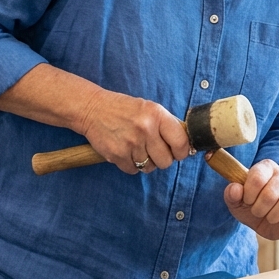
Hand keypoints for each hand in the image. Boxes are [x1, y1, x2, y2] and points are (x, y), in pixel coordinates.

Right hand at [75, 90, 191, 174]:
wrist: (93, 109)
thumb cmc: (124, 109)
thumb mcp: (149, 108)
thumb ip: (167, 125)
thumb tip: (186, 145)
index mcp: (157, 115)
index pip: (181, 142)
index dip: (181, 151)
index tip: (178, 152)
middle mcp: (145, 129)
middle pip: (166, 161)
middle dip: (162, 159)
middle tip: (154, 150)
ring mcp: (131, 143)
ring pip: (149, 168)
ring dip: (145, 162)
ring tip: (137, 148)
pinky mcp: (117, 155)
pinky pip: (133, 170)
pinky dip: (131, 164)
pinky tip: (126, 151)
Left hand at [220, 158, 278, 239]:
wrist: (267, 219)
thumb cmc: (252, 205)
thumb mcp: (237, 202)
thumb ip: (232, 194)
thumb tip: (235, 189)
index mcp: (265, 168)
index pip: (257, 177)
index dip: (249, 193)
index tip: (247, 200)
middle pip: (271, 193)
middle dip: (259, 209)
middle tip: (257, 211)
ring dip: (273, 216)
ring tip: (269, 217)